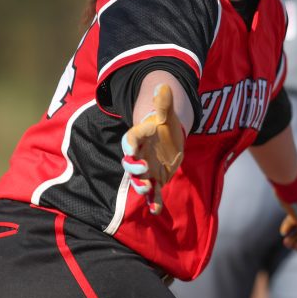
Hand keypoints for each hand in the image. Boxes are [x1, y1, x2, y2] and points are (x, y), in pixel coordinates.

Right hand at [121, 84, 184, 213]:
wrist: (166, 136)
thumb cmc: (162, 123)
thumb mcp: (166, 112)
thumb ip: (163, 102)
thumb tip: (164, 86)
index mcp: (139, 138)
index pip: (130, 141)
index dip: (130, 145)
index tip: (132, 149)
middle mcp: (139, 155)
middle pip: (131, 164)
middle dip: (135, 169)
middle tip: (143, 172)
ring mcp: (146, 169)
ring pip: (140, 180)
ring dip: (142, 186)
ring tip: (148, 190)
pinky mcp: (156, 179)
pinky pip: (153, 193)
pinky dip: (154, 202)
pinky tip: (156, 211)